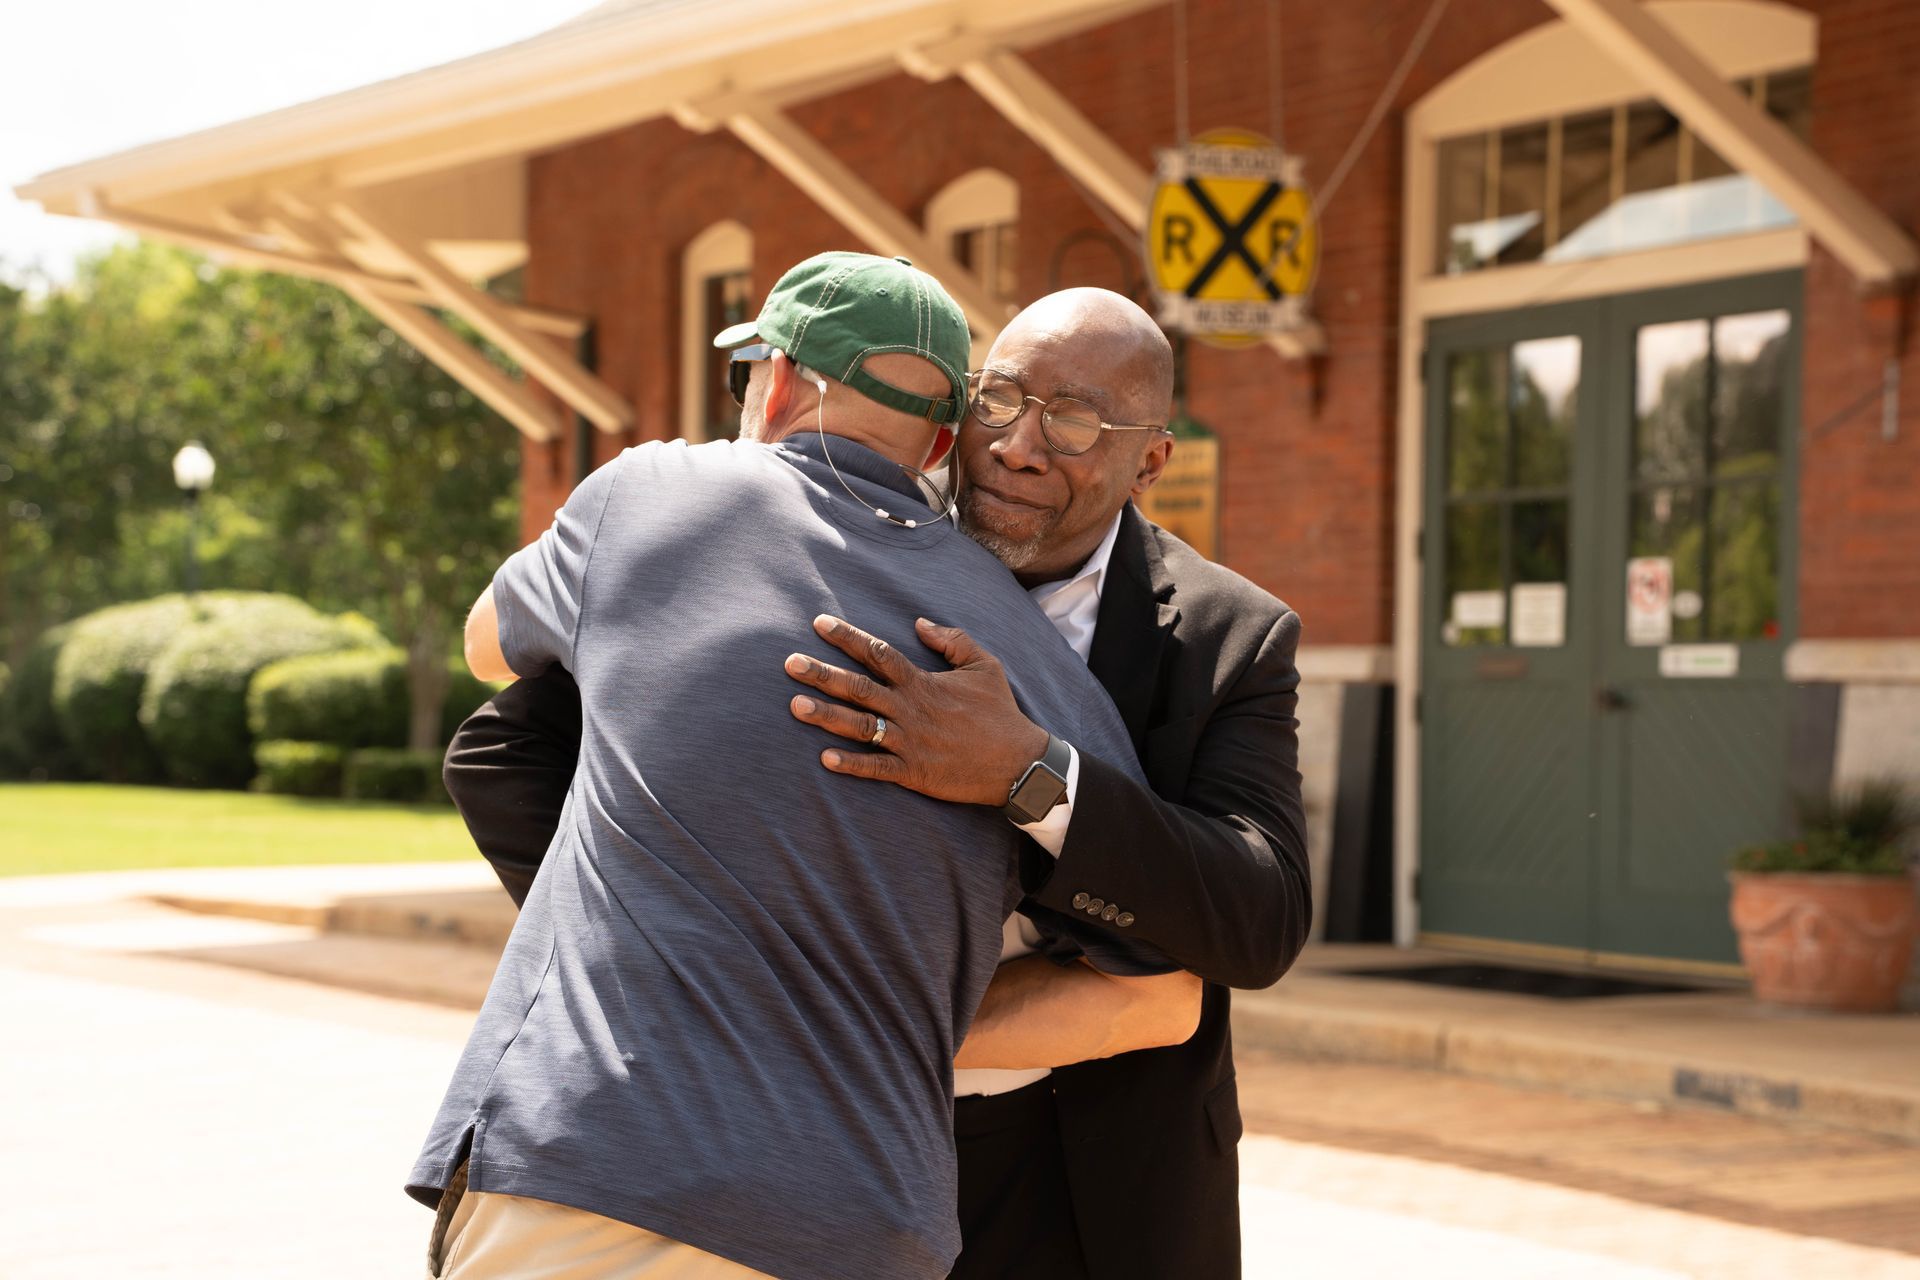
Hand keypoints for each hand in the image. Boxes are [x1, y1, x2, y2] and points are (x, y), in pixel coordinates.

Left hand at [784, 614, 1049, 806]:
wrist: (1018, 762)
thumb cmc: (1000, 712)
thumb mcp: (984, 665)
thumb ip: (952, 640)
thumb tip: (920, 622)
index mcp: (922, 682)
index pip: (878, 653)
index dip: (847, 637)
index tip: (818, 623)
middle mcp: (910, 709)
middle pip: (858, 687)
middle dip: (822, 673)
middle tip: (789, 663)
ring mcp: (909, 742)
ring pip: (859, 726)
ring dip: (826, 716)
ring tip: (794, 705)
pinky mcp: (914, 772)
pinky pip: (876, 768)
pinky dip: (851, 764)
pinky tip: (825, 758)